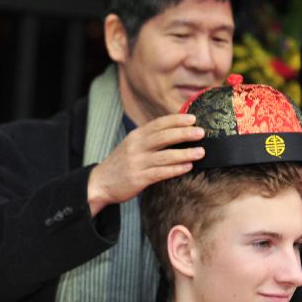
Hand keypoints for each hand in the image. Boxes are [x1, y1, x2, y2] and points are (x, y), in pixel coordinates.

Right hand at [87, 113, 204, 215]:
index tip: (193, 119)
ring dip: (185, 153)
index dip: (176, 120)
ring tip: (200, 152)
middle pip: (163, 137)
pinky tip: (187, 167)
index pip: (158, 124)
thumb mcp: (131, 146)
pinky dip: (175, 169)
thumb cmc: (120, 165)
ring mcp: (137, 163)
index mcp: (135, 136)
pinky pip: (160, 172)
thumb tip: (175, 132)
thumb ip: (149, 139)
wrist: (100, 183)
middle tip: (201, 132)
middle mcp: (136, 147)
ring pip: (165, 156)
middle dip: (184, 133)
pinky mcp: (138, 178)